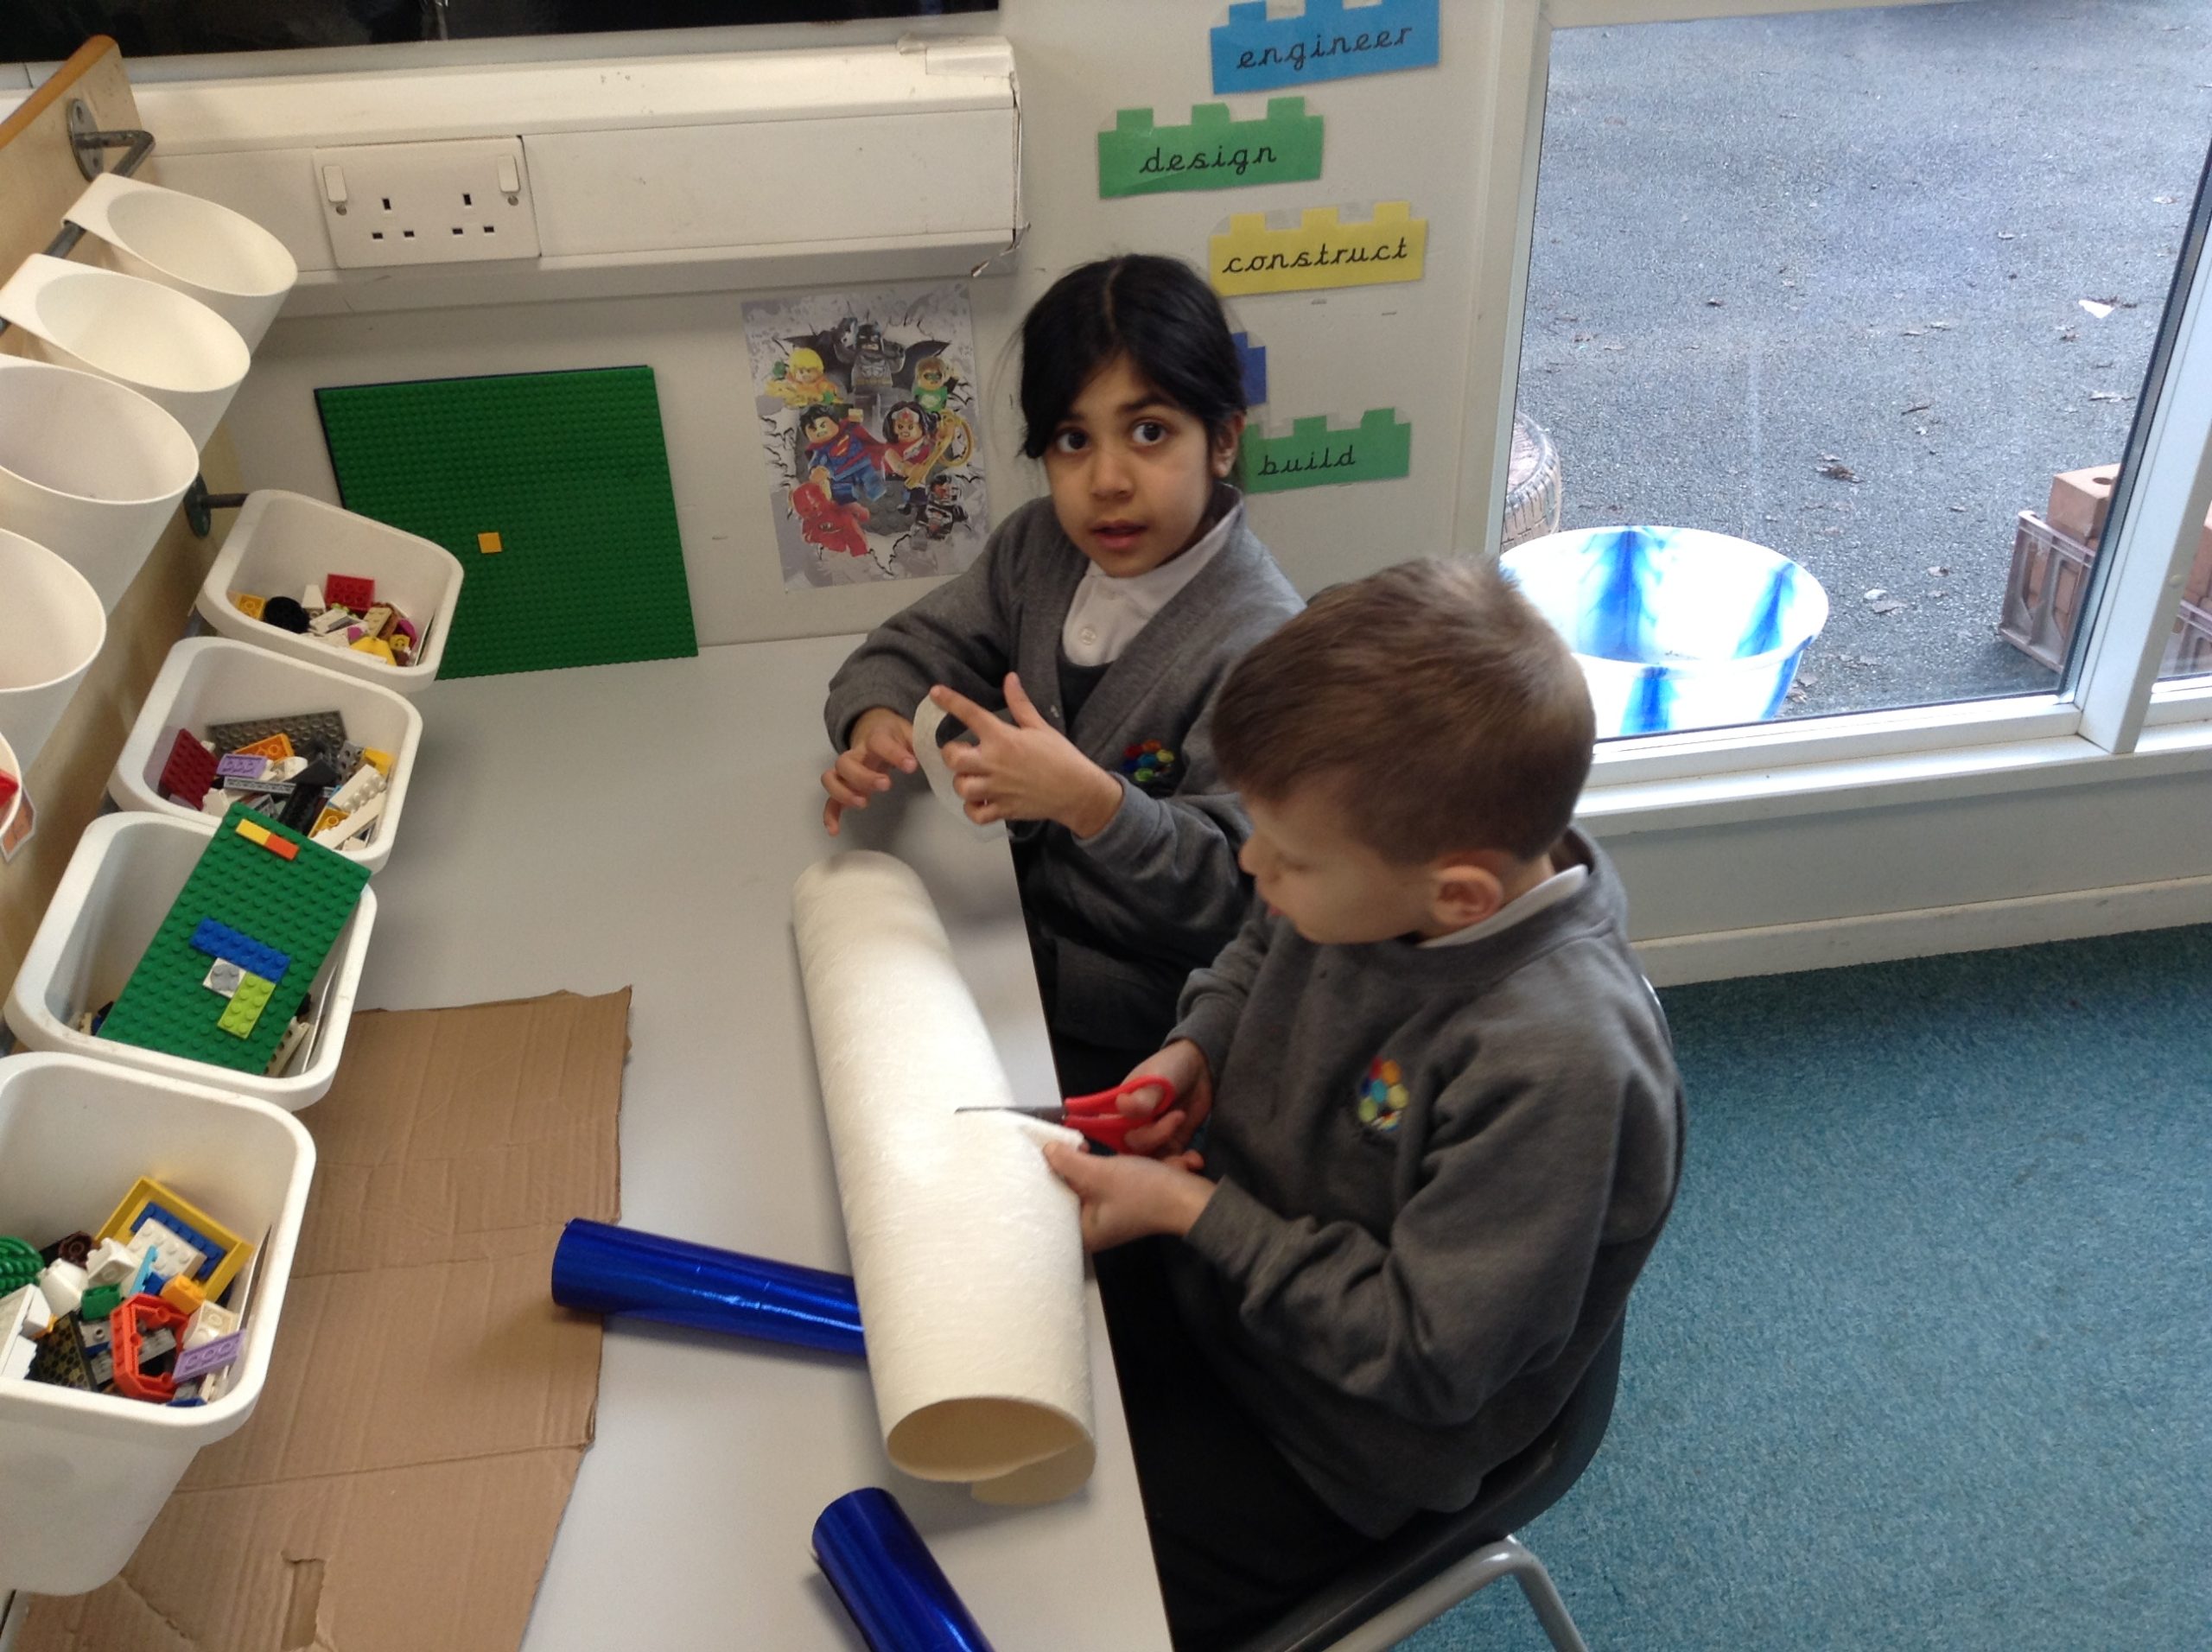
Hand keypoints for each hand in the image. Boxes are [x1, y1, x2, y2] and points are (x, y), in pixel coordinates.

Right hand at [821, 707, 916, 834]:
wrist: (874, 726)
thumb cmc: (895, 735)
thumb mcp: (910, 732)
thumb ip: (922, 743)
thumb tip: (943, 754)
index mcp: (875, 737)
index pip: (878, 741)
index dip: (893, 753)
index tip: (911, 766)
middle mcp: (856, 753)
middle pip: (845, 762)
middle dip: (863, 776)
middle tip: (886, 785)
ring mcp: (847, 770)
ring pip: (831, 777)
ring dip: (844, 792)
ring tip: (864, 803)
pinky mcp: (844, 785)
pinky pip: (830, 799)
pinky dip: (830, 814)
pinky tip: (835, 830)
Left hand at [932, 675, 1122, 835]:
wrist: (1079, 792)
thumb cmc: (1060, 756)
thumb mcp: (1040, 727)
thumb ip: (1020, 704)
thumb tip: (1010, 678)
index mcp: (1003, 738)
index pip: (970, 714)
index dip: (950, 701)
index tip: (935, 692)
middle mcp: (994, 763)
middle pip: (952, 758)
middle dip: (951, 753)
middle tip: (961, 752)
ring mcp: (996, 790)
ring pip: (961, 787)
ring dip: (962, 781)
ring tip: (971, 777)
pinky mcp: (1002, 810)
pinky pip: (975, 814)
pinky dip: (972, 809)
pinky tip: (980, 801)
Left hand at [1042, 1139, 1212, 1251]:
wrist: (1192, 1198)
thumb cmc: (1143, 1191)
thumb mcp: (1100, 1173)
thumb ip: (1068, 1162)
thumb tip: (1046, 1150)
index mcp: (1083, 1231)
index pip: (1054, 1200)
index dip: (1051, 1173)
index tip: (1053, 1150)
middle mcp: (1094, 1228)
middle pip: (1072, 1190)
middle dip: (1076, 1165)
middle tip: (1077, 1146)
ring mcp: (1112, 1215)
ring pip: (1092, 1181)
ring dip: (1096, 1163)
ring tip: (1090, 1147)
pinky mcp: (1127, 1203)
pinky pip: (1111, 1181)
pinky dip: (1114, 1167)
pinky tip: (1115, 1155)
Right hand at [1116, 1041, 1214, 1158]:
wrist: (1201, 1068)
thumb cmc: (1170, 1067)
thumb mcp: (1155, 1078)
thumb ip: (1142, 1097)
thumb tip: (1123, 1106)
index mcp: (1116, 1111)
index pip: (1109, 1135)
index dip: (1119, 1144)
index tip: (1142, 1136)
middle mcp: (1129, 1128)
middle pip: (1132, 1151)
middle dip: (1154, 1144)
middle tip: (1174, 1128)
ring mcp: (1151, 1138)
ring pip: (1152, 1162)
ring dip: (1169, 1163)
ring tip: (1187, 1157)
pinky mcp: (1171, 1145)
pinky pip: (1171, 1161)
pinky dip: (1182, 1163)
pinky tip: (1195, 1159)